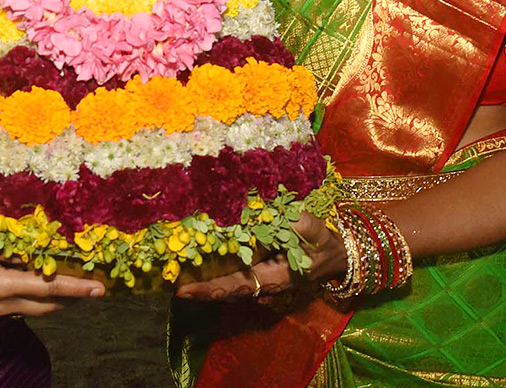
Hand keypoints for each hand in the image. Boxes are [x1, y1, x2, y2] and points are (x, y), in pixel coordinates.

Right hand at [0, 239, 103, 319]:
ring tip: (74, 287)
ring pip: (34, 309)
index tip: (99, 288)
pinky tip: (38, 286)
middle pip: (47, 305)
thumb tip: (41, 251)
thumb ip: (12, 249)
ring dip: (55, 299)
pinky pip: (18, 308)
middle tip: (93, 288)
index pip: (49, 288)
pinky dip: (34, 298)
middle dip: (73, 298)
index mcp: (1, 287)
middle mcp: (0, 306)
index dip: (77, 288)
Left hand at [174, 212, 345, 301]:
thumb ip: (296, 223)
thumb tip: (272, 213)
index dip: (209, 290)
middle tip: (168, 282)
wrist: (337, 256)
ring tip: (175, 273)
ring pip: (228, 286)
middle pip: (225, 290)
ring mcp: (262, 283)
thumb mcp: (314, 229)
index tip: (183, 291)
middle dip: (198, 288)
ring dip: (204, 281)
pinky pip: (235, 277)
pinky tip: (198, 263)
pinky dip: (216, 273)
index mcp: (275, 279)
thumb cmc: (323, 243)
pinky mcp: (261, 275)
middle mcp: (264, 286)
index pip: (236, 286)